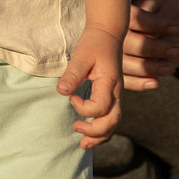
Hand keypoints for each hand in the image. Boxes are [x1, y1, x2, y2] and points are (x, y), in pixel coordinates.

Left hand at [56, 25, 121, 144]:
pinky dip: (102, 129)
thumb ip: (73, 74)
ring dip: (100, 136)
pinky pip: (110, 117)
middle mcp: (116, 92)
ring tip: (84, 144)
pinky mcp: (111, 95)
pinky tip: (89, 134)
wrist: (108, 34)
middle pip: (112, 121)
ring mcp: (115, 95)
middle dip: (95, 133)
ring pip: (114, 122)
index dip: (84, 108)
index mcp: (110, 83)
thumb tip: (62, 92)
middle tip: (76, 130)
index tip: (71, 97)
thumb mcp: (81, 56)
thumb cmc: (94, 43)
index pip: (100, 107)